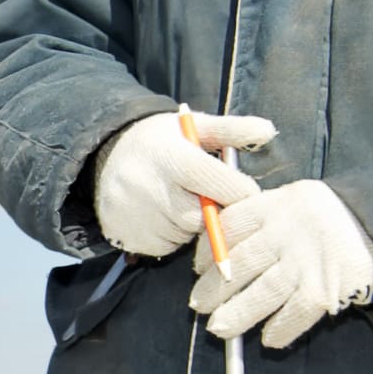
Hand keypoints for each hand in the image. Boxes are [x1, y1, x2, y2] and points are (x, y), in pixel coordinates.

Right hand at [88, 109, 275, 256]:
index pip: (220, 185)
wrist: (104, 155)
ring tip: (180, 201)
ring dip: (191, 225)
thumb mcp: (194, 127)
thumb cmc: (161, 141)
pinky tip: (162, 215)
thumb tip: (268, 130)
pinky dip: (171, 236)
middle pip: (203, 217)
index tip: (244, 191)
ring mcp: (135, 215)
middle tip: (207, 196)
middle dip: (213, 211)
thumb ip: (232, 130)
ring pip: (184, 234)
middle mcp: (151, 188)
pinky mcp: (126, 236)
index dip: (238, 191)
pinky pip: (165, 246)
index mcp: (172, 157)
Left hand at [190, 178, 372, 347]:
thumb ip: (264, 217)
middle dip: (215, 288)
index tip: (199, 266)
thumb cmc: (334, 217)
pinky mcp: (325, 289)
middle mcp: (289, 232)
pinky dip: (279, 329)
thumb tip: (219, 246)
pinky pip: (293, 315)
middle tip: (199, 304)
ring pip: (261, 293)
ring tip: (219, 328)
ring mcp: (307, 262)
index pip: (231, 225)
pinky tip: (269, 338)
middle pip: (240, 263)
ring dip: (236, 315)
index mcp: (280, 204)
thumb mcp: (298, 200)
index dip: (209, 248)